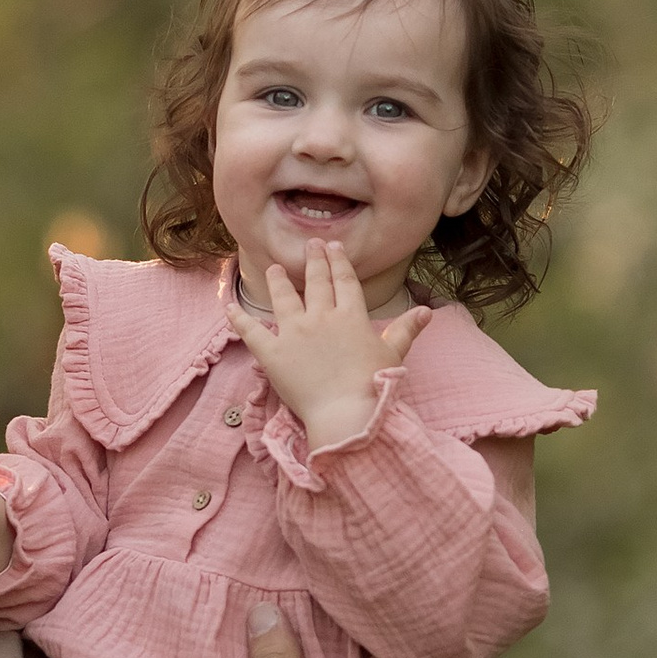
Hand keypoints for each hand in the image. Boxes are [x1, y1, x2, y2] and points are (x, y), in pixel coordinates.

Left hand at [228, 250, 425, 452]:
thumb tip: (427, 311)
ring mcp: (294, 333)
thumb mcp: (393, 354)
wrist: (345, 413)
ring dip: (279, 281)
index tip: (334, 247)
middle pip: (316, 282)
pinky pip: (251, 331)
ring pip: (284, 298)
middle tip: (310, 244)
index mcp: (350, 316)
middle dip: (314, 261)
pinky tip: (228, 306)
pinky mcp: (272, 353)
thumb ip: (406, 330)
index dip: (339, 262)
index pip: (344, 281)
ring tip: (275, 268)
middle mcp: (321, 317)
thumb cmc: (373, 386)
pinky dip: (238, 318)